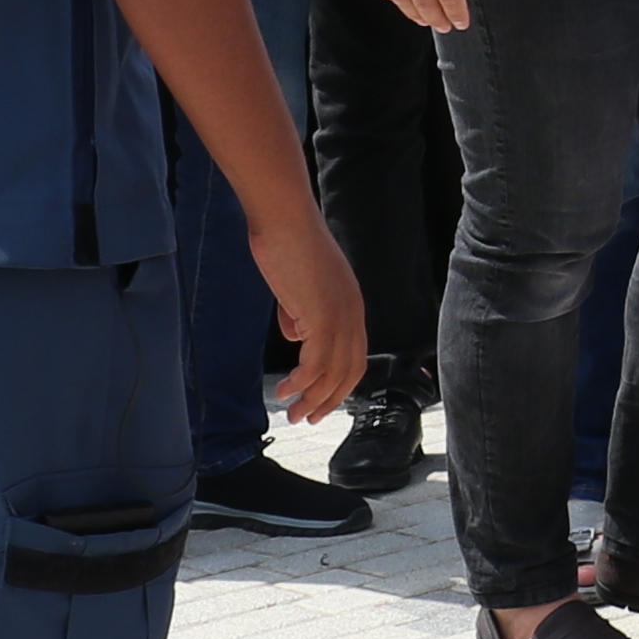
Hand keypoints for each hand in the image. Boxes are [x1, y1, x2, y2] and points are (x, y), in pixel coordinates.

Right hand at [251, 197, 367, 421]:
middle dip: (328, 400)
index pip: (354, 357)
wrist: (284, 220)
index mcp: (351, 307)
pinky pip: (316, 363)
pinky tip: (285, 390)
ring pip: (332, 373)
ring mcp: (341, 317)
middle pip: (348, 372)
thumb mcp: (297, 287)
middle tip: (306, 418)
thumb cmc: (287, 245)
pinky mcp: (323, 317)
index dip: (338, 384)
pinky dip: (302, 383)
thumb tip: (296, 336)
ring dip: (312, 399)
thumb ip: (300, 313)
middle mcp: (353, 315)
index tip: (320, 402)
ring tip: (293, 414)